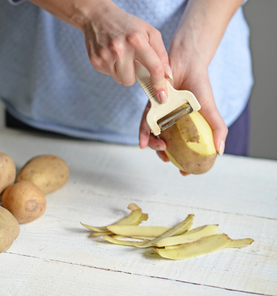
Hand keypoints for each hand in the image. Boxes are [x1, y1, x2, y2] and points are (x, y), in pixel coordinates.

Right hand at [82, 1, 171, 101]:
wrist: (98, 17)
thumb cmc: (126, 25)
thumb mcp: (149, 32)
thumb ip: (161, 54)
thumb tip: (166, 75)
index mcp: (137, 40)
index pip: (153, 67)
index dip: (159, 84)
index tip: (162, 96)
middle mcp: (120, 49)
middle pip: (131, 80)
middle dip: (134, 75)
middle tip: (132, 61)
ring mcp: (105, 56)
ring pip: (120, 80)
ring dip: (123, 72)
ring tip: (121, 57)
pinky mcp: (96, 60)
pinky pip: (110, 75)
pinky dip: (113, 68)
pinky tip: (111, 55)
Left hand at [139, 41, 227, 175]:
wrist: (187, 62)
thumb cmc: (200, 86)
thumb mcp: (209, 109)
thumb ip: (217, 128)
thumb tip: (220, 151)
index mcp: (186, 126)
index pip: (184, 148)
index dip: (184, 162)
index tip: (185, 172)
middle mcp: (172, 123)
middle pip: (166, 144)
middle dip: (165, 155)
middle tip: (168, 158)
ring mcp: (160, 116)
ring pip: (154, 136)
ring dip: (154, 146)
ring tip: (160, 148)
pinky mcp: (150, 107)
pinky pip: (145, 122)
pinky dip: (143, 133)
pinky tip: (143, 143)